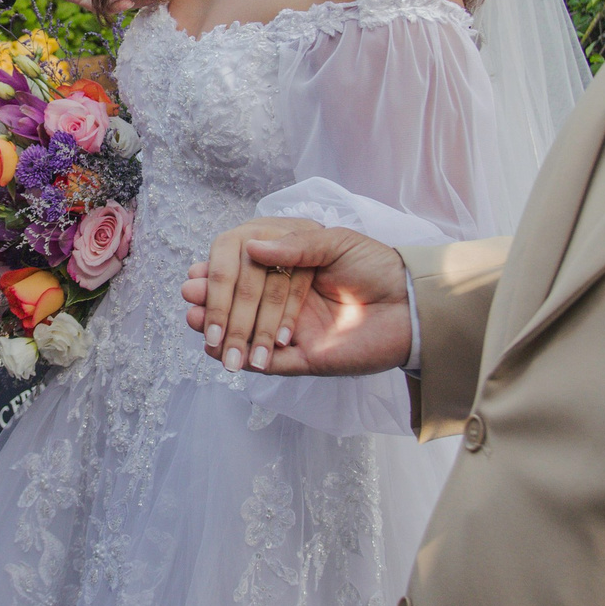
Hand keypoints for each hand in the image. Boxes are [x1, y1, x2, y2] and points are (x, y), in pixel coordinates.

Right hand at [183, 221, 412, 376]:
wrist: (415, 306)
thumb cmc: (379, 268)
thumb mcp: (337, 242)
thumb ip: (295, 244)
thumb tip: (251, 245)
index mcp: (290, 269)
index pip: (245, 272)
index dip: (219, 275)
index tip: (196, 275)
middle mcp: (286, 301)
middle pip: (240, 304)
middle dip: (212, 304)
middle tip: (189, 299)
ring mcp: (293, 331)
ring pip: (248, 335)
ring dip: (220, 332)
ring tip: (194, 324)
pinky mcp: (306, 359)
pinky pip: (270, 363)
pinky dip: (246, 359)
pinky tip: (221, 353)